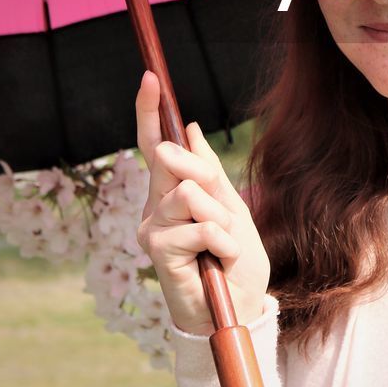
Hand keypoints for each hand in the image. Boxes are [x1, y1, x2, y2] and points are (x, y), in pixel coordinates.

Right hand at [135, 71, 270, 335]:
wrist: (238, 309)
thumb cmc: (235, 261)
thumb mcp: (230, 208)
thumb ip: (207, 171)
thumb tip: (190, 127)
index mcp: (170, 194)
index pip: (154, 145)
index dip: (148, 111)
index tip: (150, 77)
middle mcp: (153, 208)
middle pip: (171, 160)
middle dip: (208, 180)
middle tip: (224, 217)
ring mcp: (151, 229)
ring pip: (189, 193)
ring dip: (221, 220)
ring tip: (223, 247)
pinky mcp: (157, 251)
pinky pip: (200, 227)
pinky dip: (223, 243)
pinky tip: (220, 263)